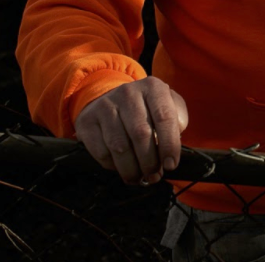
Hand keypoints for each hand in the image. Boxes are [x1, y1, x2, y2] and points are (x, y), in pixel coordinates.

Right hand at [74, 77, 188, 184]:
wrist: (110, 99)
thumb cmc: (146, 109)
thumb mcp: (168, 105)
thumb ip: (177, 120)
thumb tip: (174, 143)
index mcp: (153, 87)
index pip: (165, 117)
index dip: (169, 145)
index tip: (171, 165)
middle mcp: (128, 93)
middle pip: (141, 134)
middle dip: (150, 162)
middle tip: (154, 176)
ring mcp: (105, 106)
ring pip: (120, 146)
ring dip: (132, 169)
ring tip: (139, 177)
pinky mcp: (87, 121)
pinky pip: (102, 152)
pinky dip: (113, 166)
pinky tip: (121, 167)